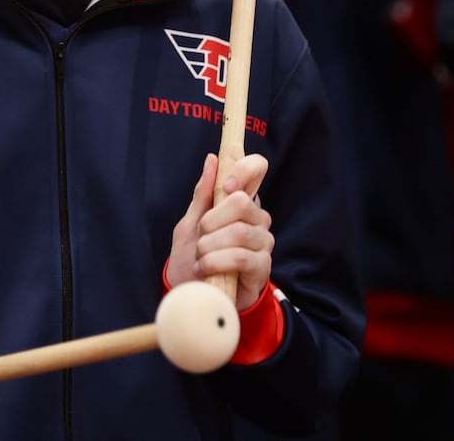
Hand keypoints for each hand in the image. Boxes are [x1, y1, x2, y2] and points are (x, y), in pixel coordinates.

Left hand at [167, 153, 273, 311]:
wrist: (191, 294)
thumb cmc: (192, 257)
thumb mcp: (190, 223)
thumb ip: (203, 194)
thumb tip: (213, 159)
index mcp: (242, 201)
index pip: (257, 168)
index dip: (243, 170)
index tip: (225, 186)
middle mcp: (258, 218)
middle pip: (242, 202)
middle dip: (211, 221)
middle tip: (200, 238)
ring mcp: (263, 242)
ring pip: (239, 232)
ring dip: (210, 247)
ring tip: (200, 258)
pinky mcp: (262, 267)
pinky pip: (241, 257)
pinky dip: (216, 262)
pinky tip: (205, 269)